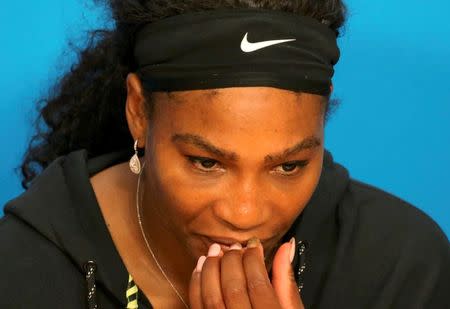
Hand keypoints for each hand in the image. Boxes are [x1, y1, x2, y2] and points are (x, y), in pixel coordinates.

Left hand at [189, 237, 304, 308]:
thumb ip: (286, 281)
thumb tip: (285, 246)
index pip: (258, 283)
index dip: (253, 259)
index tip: (253, 244)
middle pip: (233, 287)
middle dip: (231, 260)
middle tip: (234, 246)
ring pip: (211, 297)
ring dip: (210, 269)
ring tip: (215, 250)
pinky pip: (197, 307)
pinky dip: (196, 284)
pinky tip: (201, 268)